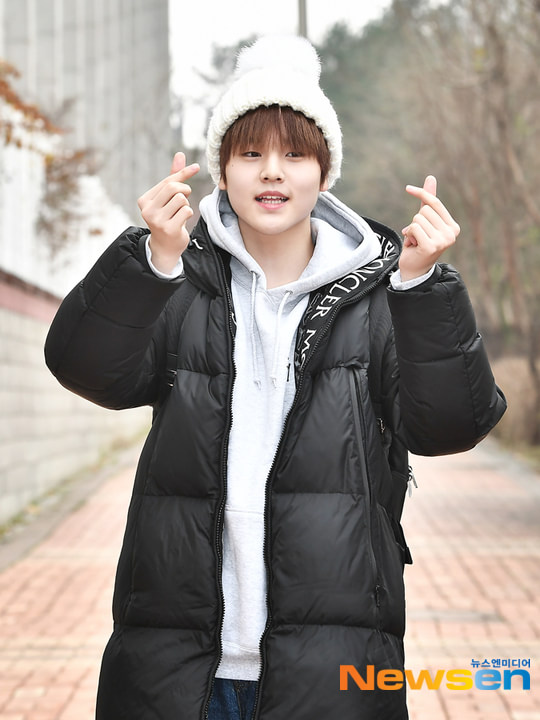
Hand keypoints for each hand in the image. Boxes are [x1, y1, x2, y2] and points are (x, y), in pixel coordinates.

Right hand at [137, 152, 199, 272]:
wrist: (166, 247)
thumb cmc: (168, 218)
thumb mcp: (168, 198)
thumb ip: (173, 177)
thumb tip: (180, 154)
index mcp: (144, 200)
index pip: (167, 181)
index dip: (183, 174)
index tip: (196, 167)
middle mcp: (147, 210)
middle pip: (174, 188)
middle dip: (185, 190)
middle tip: (185, 198)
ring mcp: (157, 220)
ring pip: (181, 199)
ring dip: (186, 205)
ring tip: (181, 213)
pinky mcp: (169, 229)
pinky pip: (186, 211)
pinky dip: (189, 214)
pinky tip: (182, 221)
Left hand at [399, 175, 459, 281]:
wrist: (415, 269)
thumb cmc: (420, 244)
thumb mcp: (425, 221)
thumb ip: (429, 201)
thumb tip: (431, 177)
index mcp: (453, 226)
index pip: (435, 203)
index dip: (421, 194)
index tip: (408, 188)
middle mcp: (451, 233)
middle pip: (424, 211)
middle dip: (415, 222)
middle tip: (418, 236)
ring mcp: (442, 241)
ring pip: (417, 219)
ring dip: (412, 230)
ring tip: (416, 241)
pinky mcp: (431, 246)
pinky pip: (414, 228)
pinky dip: (409, 236)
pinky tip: (413, 246)